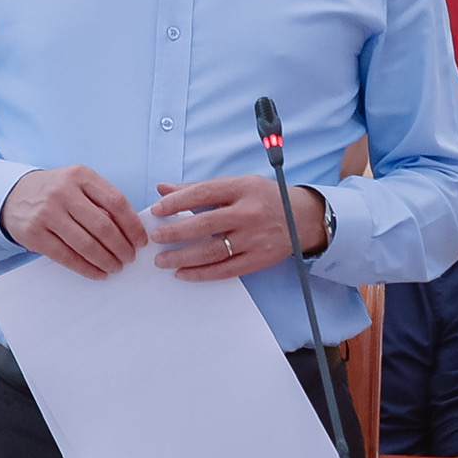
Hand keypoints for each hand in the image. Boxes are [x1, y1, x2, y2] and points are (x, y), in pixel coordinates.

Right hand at [0, 166, 145, 278]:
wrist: (13, 195)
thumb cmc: (55, 191)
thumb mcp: (77, 183)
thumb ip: (101, 199)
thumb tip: (130, 230)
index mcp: (81, 176)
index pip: (116, 202)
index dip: (132, 225)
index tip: (141, 241)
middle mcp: (64, 192)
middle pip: (103, 226)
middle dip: (121, 247)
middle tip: (130, 258)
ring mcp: (48, 213)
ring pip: (86, 244)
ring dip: (106, 260)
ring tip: (116, 267)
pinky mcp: (35, 234)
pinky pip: (67, 256)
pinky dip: (86, 268)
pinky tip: (98, 272)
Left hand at [147, 178, 326, 280]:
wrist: (302, 218)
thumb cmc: (263, 198)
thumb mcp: (235, 184)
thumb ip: (197, 188)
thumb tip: (162, 189)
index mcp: (242, 188)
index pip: (203, 194)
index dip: (176, 202)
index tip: (156, 210)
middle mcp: (249, 212)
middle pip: (205, 224)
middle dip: (175, 232)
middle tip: (155, 238)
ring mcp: (255, 238)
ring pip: (212, 251)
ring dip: (183, 257)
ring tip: (163, 260)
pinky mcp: (259, 259)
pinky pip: (225, 270)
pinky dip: (201, 273)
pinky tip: (183, 273)